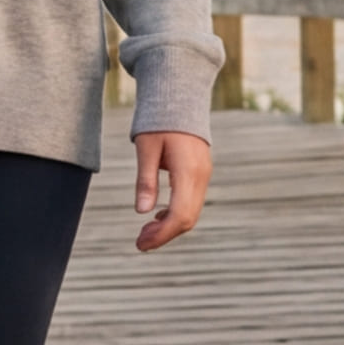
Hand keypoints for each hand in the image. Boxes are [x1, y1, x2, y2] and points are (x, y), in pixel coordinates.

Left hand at [133, 130, 211, 251]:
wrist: (180, 100)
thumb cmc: (159, 122)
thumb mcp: (146, 149)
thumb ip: (145, 180)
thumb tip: (141, 212)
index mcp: (187, 171)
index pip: (179, 215)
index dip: (161, 235)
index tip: (141, 244)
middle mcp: (201, 177)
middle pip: (188, 219)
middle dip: (164, 235)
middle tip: (139, 242)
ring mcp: (204, 176)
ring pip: (191, 213)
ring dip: (170, 227)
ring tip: (145, 232)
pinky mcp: (201, 174)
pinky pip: (192, 202)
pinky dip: (176, 215)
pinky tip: (157, 217)